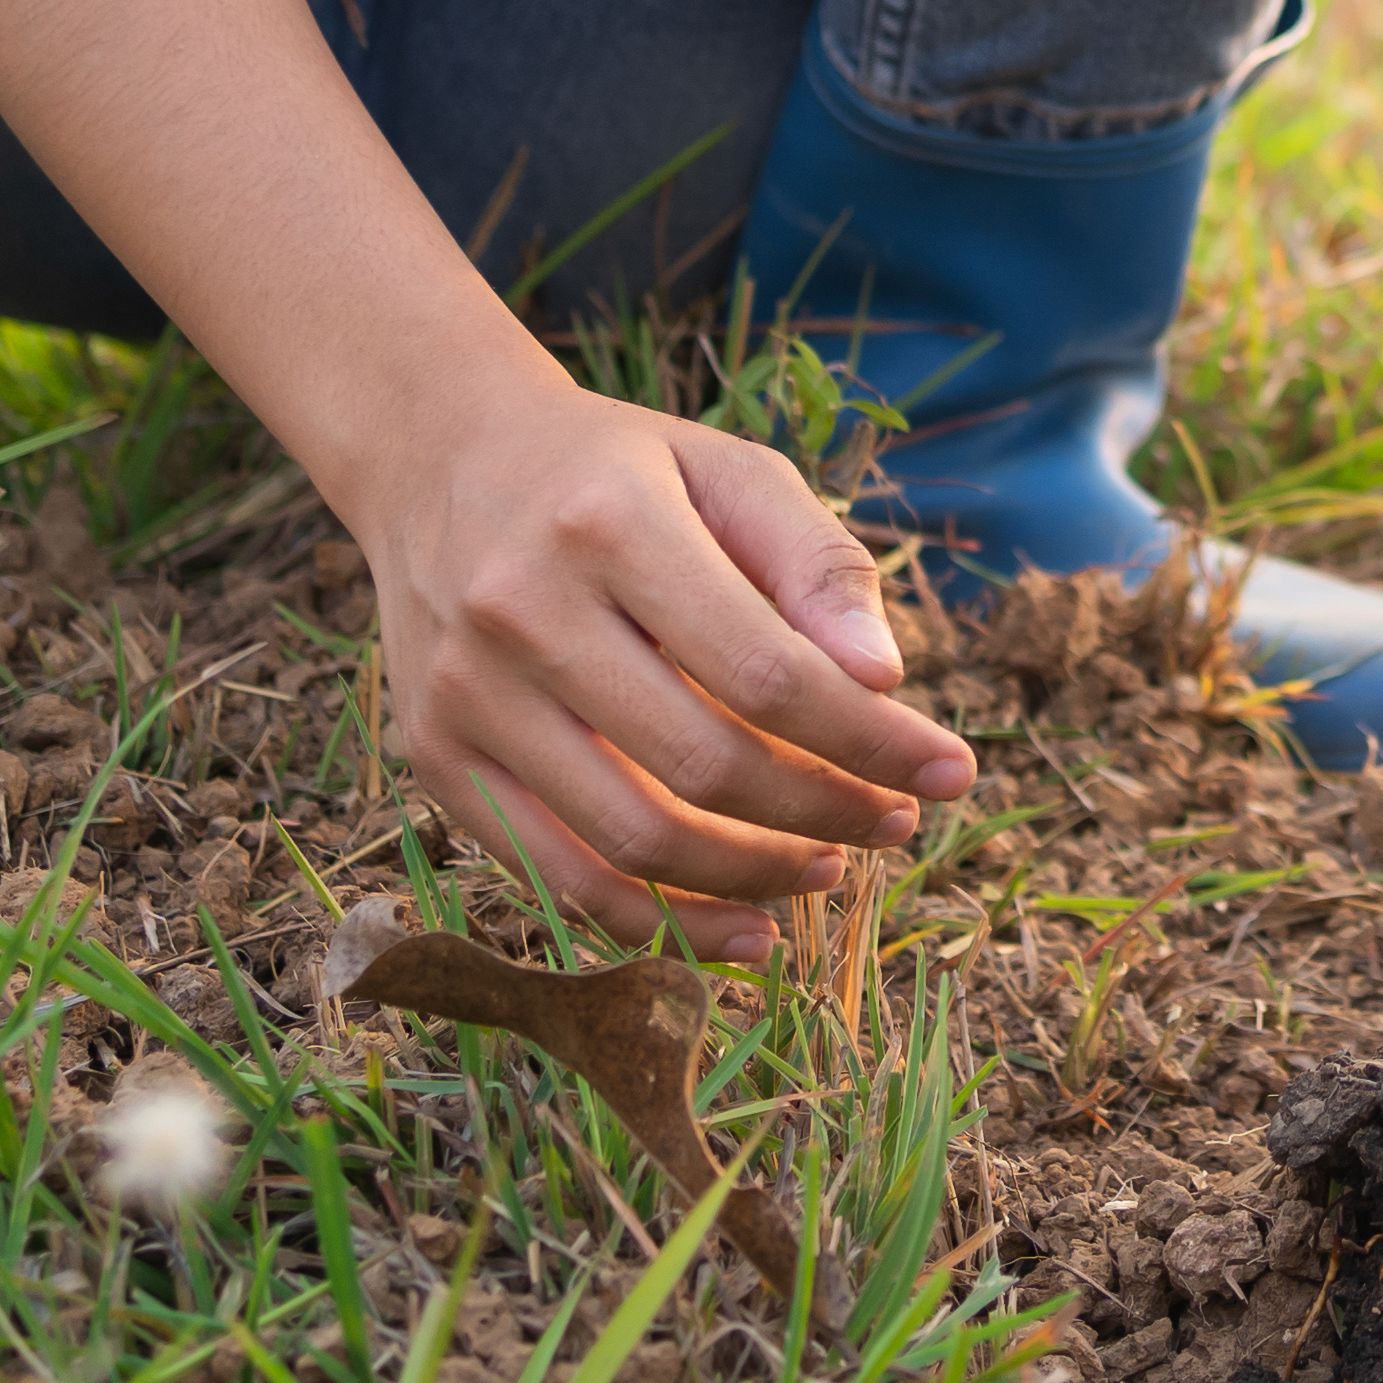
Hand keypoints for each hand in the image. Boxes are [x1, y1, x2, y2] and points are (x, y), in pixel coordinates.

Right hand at [336, 379, 982, 957]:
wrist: (439, 459)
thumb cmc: (619, 471)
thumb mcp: (728, 469)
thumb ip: (815, 562)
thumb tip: (886, 678)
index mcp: (610, 525)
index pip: (766, 672)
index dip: (869, 739)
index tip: (948, 771)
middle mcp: (522, 612)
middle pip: (702, 763)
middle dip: (825, 812)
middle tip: (897, 824)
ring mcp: (465, 695)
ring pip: (628, 840)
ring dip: (750, 879)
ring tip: (829, 869)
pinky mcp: (434, 758)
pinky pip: (551, 875)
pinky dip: (653, 920)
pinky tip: (739, 923)